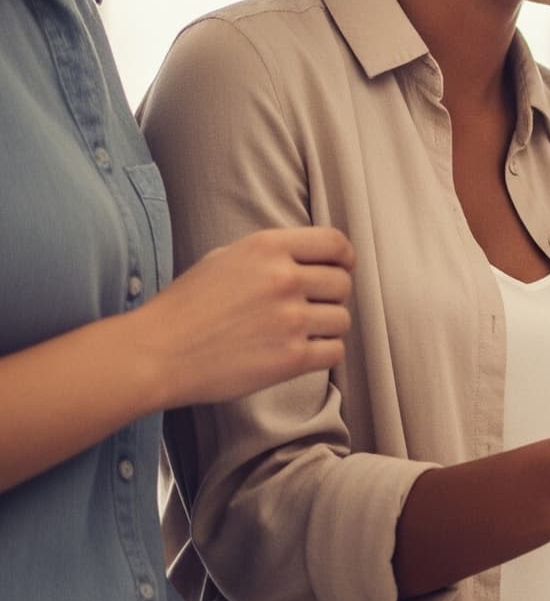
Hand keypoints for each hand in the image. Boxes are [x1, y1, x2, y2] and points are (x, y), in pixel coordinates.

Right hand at [145, 227, 353, 405]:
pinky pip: (335, 351)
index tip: (341, 269)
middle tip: (310, 308)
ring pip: (342, 319)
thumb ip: (271, 254)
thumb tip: (312, 258)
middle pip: (342, 283)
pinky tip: (302, 353)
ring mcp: (290, 318)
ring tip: (300, 333)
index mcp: (269, 247)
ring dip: (327, 327)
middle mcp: (284, 278)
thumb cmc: (185, 307)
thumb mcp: (225, 258)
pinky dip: (324, 353)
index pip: (335, 243)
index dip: (344, 258)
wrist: (154, 354)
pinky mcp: (290, 358)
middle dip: (331, 296)